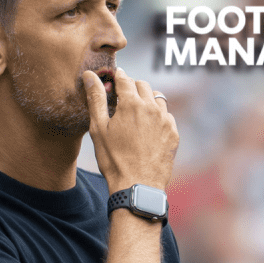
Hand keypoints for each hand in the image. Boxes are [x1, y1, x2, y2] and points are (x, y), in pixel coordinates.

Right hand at [83, 67, 177, 192]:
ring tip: (136, 114)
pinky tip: (148, 129)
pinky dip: (157, 116)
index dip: (117, 77)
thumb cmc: (114, 159)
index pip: (125, 79)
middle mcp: (152, 108)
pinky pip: (166, 116)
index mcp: (131, 103)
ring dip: (146, 100)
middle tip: (122, 99)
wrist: (137, 186)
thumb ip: (96, 98)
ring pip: (157, 98)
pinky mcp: (173, 133)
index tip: (113, 80)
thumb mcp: (99, 128)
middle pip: (142, 85)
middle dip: (131, 87)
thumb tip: (90, 76)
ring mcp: (165, 120)